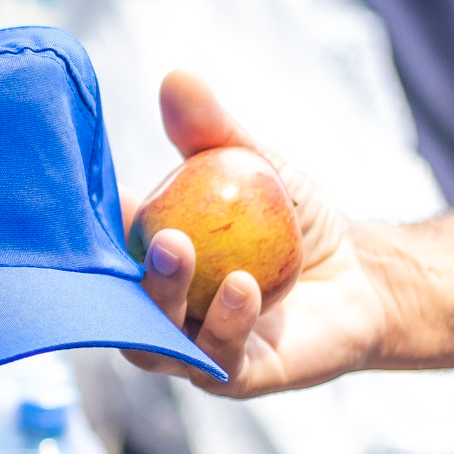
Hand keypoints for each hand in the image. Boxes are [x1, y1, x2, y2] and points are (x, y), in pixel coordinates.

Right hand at [121, 69, 389, 399]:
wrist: (363, 279)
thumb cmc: (298, 221)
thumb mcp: (257, 165)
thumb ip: (213, 130)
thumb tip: (177, 77)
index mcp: (149, 261)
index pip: (103, 247)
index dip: (89, 227)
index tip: (101, 194)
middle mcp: (157, 310)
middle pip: (118, 303)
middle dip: (123, 271)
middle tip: (155, 231)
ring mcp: (190, 348)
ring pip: (154, 341)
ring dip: (163, 298)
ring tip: (184, 251)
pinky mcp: (233, 377)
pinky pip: (216, 358)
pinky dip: (226, 322)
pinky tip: (245, 286)